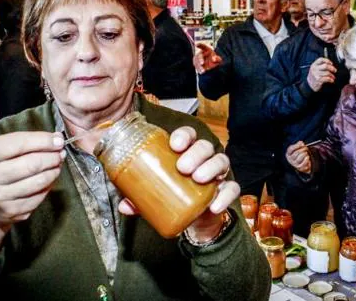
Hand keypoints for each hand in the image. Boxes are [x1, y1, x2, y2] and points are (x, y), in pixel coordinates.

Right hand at [0, 132, 65, 229]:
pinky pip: (39, 196)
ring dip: (54, 170)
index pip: (18, 144)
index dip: (43, 141)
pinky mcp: (11, 211)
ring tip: (57, 164)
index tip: (58, 140)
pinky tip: (48, 179)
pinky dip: (49, 185)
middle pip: (31, 164)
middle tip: (60, 153)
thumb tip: (56, 138)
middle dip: (52, 157)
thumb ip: (24, 141)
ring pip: (39, 181)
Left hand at [119, 126, 237, 242]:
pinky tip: (214, 205)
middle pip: (205, 147)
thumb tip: (124, 205)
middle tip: (183, 167)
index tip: (174, 144)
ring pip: (221, 161)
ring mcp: (217, 174)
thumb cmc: (173, 196)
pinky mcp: (225, 191)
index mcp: (185, 153)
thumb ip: (140, 198)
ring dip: (211, 167)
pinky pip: (232, 189)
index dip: (183, 136)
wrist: (193, 220)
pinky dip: (225, 195)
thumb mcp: (155, 195)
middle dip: (195, 153)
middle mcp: (203, 159)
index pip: (188, 135)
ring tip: (198, 179)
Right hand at [193, 43, 222, 73]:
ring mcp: (198, 59)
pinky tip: (201, 72)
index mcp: (207, 50)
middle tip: (202, 63)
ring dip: (199, 65)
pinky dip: (198, 69)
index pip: (203, 46)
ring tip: (203, 70)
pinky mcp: (197, 64)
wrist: (213, 66)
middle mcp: (201, 53)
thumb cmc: (216, 60)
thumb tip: (213, 59)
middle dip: (200, 59)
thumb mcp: (218, 59)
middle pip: (199, 55)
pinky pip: (196, 66)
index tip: (197, 45)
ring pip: (196, 61)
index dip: (200, 45)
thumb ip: (217, 58)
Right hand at [286, 141, 311, 173]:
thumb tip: (301, 142)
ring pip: (300, 157)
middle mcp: (290, 160)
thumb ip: (299, 145)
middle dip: (303, 149)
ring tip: (306, 153)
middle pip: (296, 153)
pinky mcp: (300, 168)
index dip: (296, 145)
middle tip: (306, 148)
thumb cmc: (299, 155)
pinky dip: (307, 159)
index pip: (290, 149)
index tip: (302, 143)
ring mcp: (295, 164)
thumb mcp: (297, 149)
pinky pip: (304, 162)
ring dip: (305, 154)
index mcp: (288, 154)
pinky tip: (307, 157)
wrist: (302, 164)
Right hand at [307, 58, 336, 91]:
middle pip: (326, 66)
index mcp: (314, 64)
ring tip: (333, 77)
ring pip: (327, 73)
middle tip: (335, 70)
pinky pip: (327, 78)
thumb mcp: (316, 68)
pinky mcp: (318, 80)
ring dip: (332, 75)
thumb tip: (331, 64)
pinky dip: (331, 79)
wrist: (310, 84)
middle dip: (332, 68)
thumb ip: (321, 65)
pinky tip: (331, 80)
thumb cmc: (315, 75)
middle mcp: (314, 69)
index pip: (321, 59)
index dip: (327, 60)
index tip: (331, 63)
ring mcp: (316, 74)